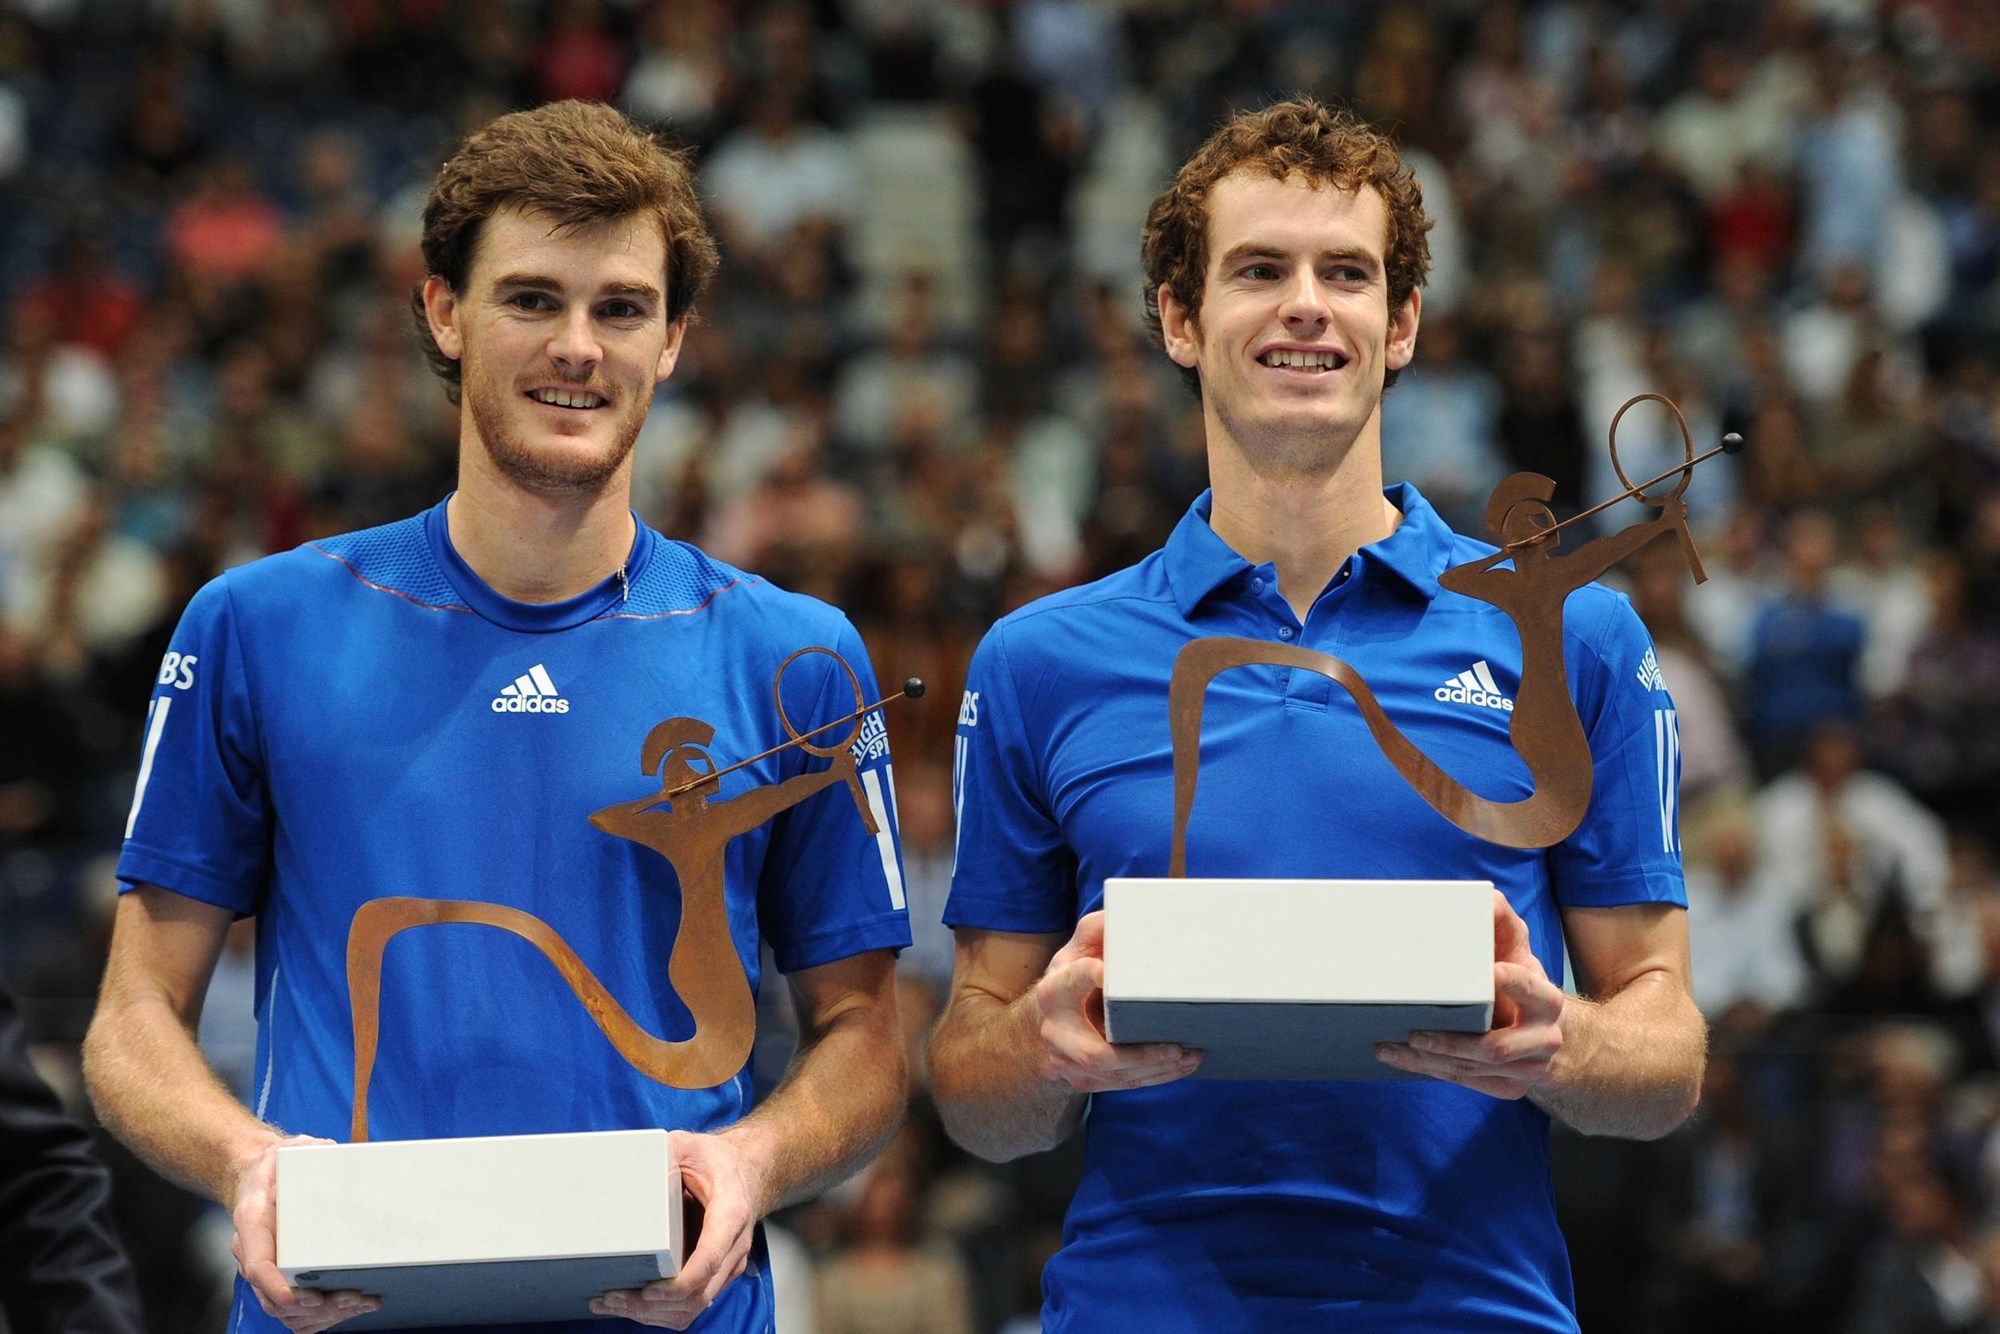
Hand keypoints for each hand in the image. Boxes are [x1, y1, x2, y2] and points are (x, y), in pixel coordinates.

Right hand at [231, 1135, 380, 1331]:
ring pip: (286, 1312)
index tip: (311, 1297)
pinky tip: (350, 1308)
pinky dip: (320, 1317)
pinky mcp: (279, 1277)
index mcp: (252, 1223)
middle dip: (317, 1306)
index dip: (281, 1288)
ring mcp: (265, 1270)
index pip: (258, 1266)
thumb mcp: (290, 1150)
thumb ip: (310, 1151)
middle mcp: (253, 1253)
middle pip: (276, 1299)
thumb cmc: (276, 1167)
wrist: (258, 1177)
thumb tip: (333, 1152)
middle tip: (355, 1297)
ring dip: (324, 1315)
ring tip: (362, 1303)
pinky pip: (294, 1311)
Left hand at [591, 1129, 765, 1328]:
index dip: (680, 1283)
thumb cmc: (720, 1161)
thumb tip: (631, 1161)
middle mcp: (733, 1245)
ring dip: (654, 1313)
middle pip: (698, 1293)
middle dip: (654, 1304)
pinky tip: (633, 1305)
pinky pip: (692, 1304)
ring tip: (614, 1303)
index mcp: (730, 1213)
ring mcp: (727, 1264)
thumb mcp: (691, 1146)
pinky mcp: (717, 1274)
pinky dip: (661, 1312)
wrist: (748, 1170)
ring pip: (694, 1306)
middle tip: (614, 1298)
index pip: (710, 1259)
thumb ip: (665, 1152)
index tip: (650, 1290)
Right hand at [1032, 910, 1200, 1093]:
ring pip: (1116, 1075)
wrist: (1046, 1024)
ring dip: (1157, 1069)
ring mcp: (1069, 1062)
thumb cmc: (1072, 979)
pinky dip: (1156, 1077)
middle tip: (1176, 1047)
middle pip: (1095, 1054)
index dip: (1086, 976)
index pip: (1069, 982)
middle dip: (1139, 1055)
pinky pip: (1124, 1083)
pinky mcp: (1086, 1081)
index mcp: (1054, 991)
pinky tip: (1181, 1066)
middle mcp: (1056, 1032)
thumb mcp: (1078, 949)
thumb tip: (1129, 908)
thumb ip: (1098, 930)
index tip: (1106, 971)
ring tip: (1191, 1055)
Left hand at [1376, 890, 1562, 1097]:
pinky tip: (1403, 1059)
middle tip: (1413, 1032)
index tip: (1491, 971)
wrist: (1542, 1030)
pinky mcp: (1510, 1087)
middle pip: (1494, 1047)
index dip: (1514, 984)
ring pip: (1473, 1069)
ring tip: (1389, 1047)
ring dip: (1428, 1061)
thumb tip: (1485, 897)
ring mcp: (1529, 1068)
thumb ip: (1500, 921)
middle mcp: (1545, 1038)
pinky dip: (1431, 1071)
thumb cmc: (1517, 977)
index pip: (1532, 990)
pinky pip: (1467, 1081)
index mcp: (1547, 1000)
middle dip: (1451, 1042)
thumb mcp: (1514, 947)